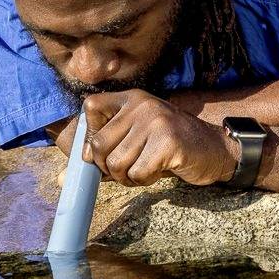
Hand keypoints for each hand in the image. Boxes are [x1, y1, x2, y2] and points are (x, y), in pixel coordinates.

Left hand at [82, 89, 237, 186]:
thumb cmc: (172, 148)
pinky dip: (144, 180)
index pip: (90, 107)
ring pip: (117, 163)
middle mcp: (142, 105)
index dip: (89, 136)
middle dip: (109, 167)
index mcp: (132, 99)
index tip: (103, 153)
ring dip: (128, 177)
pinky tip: (159, 171)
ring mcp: (155, 121)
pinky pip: (137, 173)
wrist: (216, 150)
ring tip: (146, 170)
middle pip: (99, 144)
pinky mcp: (168, 142)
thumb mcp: (138, 140)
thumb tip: (62, 178)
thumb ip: (105, 153)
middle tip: (128, 170)